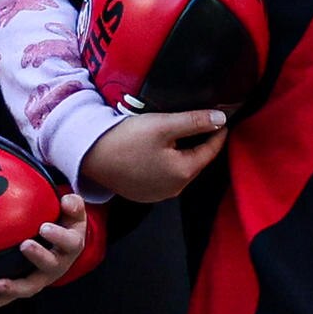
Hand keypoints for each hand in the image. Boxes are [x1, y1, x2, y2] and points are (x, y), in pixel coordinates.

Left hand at [0, 204, 94, 308]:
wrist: (63, 245)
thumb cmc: (65, 225)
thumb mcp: (73, 213)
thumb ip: (73, 205)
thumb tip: (66, 202)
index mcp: (70, 246)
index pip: (69, 242)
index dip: (58, 236)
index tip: (44, 227)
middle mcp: (57, 265)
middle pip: (49, 266)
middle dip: (38, 256)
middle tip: (25, 245)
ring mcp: (41, 278)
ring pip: (30, 286)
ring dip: (14, 287)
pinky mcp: (26, 285)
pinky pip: (11, 296)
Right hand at [80, 105, 229, 202]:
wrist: (89, 156)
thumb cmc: (126, 140)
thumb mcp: (163, 125)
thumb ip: (194, 122)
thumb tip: (221, 118)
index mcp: (183, 172)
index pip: (210, 151)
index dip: (218, 133)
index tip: (223, 119)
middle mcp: (174, 189)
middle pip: (196, 162)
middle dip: (201, 143)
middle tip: (203, 124)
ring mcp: (158, 194)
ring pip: (180, 170)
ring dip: (184, 154)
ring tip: (181, 136)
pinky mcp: (144, 194)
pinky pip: (165, 177)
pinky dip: (168, 164)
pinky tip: (161, 151)